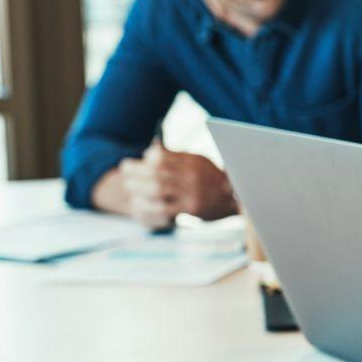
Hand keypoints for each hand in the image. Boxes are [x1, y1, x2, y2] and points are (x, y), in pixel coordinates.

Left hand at [118, 141, 235, 228]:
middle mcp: (191, 175)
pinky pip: (163, 208)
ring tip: (129, 186)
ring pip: (156, 189)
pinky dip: (148, 205)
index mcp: (193, 161)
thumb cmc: (213, 178)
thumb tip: (152, 152)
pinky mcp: (190, 209)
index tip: (141, 159)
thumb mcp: (200, 161)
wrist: (236, 198)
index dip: (148, 157)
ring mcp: (191, 193)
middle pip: (155, 172)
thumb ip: (178, 156)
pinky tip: (138, 204)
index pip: (163, 156)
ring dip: (138, 187)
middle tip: (125, 170)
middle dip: (136, 171)